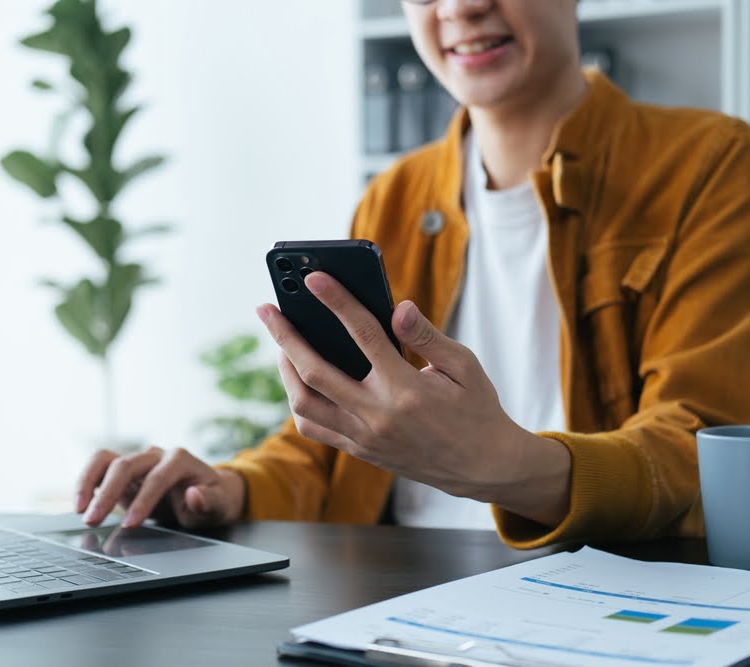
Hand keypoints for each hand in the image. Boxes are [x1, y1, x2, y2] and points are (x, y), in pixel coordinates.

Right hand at [74, 446, 246, 528]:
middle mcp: (156, 455)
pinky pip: (99, 467)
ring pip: (106, 459)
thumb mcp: (219, 505)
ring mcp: (137, 461)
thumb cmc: (212, 499)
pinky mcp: (123, 471)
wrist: (206, 494)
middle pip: (126, 465)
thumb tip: (194, 495)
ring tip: (80, 510)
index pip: (157, 477)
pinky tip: (80, 504)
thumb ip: (210, 501)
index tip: (130, 524)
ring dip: (88, 482)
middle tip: (93, 521)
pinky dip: (86, 482)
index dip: (143, 500)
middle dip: (108, 493)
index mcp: (180, 460)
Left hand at [257, 271, 570, 525]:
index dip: (337, 302)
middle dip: (285, 336)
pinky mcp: (359, 451)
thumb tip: (399, 307)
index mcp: (406, 389)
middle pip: (314, 371)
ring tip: (282, 344)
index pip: (364, 335)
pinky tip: (300, 379)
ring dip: (285, 371)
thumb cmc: (476, 409)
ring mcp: (364, 437)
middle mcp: (378, 415)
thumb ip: (427, 336)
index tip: (315, 278)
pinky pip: (313, 428)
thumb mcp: (464, 367)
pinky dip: (298, 401)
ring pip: (304, 404)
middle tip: (267, 309)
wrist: (481, 467)